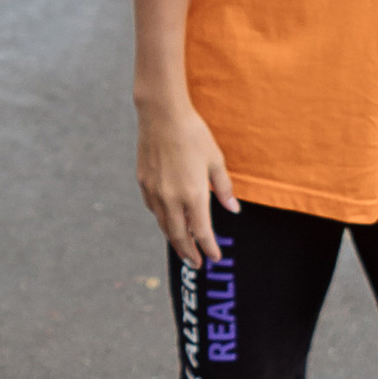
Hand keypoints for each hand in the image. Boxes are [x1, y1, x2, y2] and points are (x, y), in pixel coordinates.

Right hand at [136, 100, 237, 265]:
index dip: (209, 247)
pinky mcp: (143, 182)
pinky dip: (162, 220)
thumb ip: (223, 188)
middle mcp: (171, 198)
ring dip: (174, 239)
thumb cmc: (193, 134)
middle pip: (179, 235)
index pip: (202, 232)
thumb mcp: (215, 160)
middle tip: (195, 264)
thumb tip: (233, 209)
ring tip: (183, 247)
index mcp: (193, 194)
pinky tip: (168, 220)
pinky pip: (153, 209)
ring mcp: (154, 191)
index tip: (214, 257)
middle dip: (189, 252)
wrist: (162, 114)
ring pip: (164, 225)